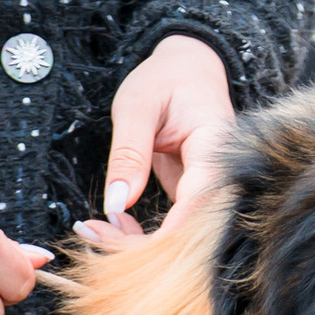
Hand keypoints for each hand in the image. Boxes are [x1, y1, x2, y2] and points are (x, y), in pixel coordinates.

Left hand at [80, 35, 234, 242]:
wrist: (190, 68)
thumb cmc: (166, 78)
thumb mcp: (137, 105)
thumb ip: (129, 153)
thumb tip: (116, 204)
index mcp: (215, 151)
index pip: (196, 208)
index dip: (159, 237)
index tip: (110, 236)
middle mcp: (222, 178)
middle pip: (191, 232)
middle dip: (141, 246)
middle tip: (92, 232)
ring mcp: (209, 189)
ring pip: (182, 235)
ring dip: (139, 244)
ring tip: (96, 229)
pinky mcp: (194, 196)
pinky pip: (173, 227)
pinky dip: (142, 235)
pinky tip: (112, 226)